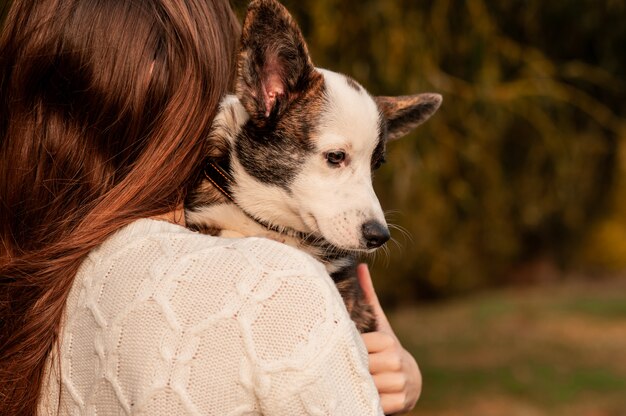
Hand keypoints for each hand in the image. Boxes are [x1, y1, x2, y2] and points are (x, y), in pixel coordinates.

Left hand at [357, 264, 421, 414]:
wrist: (409, 379)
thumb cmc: (385, 348)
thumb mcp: (378, 324)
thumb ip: (368, 297)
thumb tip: (360, 266)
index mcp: (387, 342)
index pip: (356, 348)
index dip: (351, 351)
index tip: (351, 352)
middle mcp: (396, 362)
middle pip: (358, 368)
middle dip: (352, 370)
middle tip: (350, 369)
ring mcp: (399, 384)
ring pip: (364, 387)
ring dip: (357, 386)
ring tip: (359, 382)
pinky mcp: (400, 404)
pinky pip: (372, 404)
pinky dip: (366, 402)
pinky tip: (367, 396)